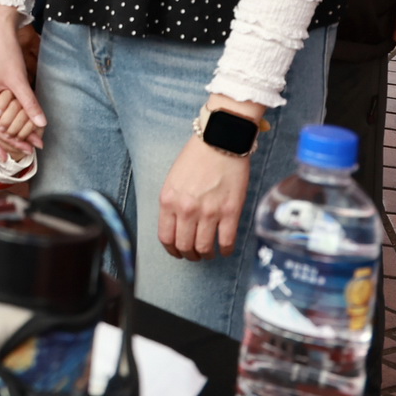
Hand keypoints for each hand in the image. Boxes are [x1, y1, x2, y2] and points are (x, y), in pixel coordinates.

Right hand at [0, 4, 44, 153]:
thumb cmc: (7, 52)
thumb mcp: (20, 80)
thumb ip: (29, 104)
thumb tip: (41, 124)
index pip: (0, 126)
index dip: (18, 138)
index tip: (35, 145)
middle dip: (10, 142)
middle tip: (28, 153)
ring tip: (7, 155)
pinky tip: (0, 134)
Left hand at [158, 97, 260, 260]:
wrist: (221, 141)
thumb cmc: (196, 157)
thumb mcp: (173, 180)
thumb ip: (172, 204)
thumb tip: (176, 227)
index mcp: (168, 200)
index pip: (165, 237)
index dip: (172, 250)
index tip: (178, 252)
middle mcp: (186, 209)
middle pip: (184, 246)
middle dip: (189, 255)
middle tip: (195, 254)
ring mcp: (209, 212)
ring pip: (204, 248)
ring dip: (206, 255)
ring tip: (209, 252)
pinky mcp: (230, 212)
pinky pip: (226, 241)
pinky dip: (225, 250)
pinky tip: (225, 248)